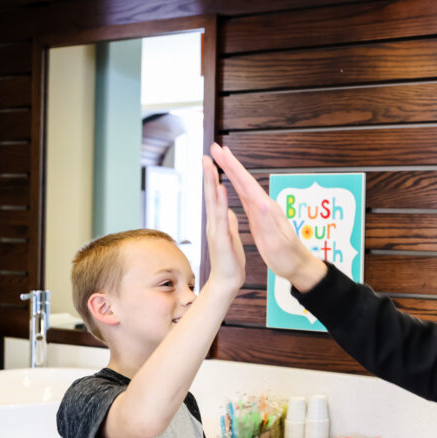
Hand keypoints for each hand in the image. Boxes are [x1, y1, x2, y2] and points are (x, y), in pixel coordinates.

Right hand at [202, 155, 245, 292]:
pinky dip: (221, 203)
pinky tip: (221, 191)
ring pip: (214, 202)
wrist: (228, 282)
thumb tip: (227, 211)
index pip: (216, 195)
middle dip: (209, 174)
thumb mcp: (230, 237)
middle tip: (206, 155)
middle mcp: (215, 223)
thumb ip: (228, 223)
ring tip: (210, 166)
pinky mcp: (222, 239)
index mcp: (219, 221)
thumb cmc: (230, 261)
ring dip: (212, 183)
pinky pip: (222, 218)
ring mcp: (217, 230)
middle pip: (211, 194)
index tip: (212, 161)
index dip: (214, 178)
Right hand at [209, 143, 326, 291]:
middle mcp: (266, 205)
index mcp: (266, 210)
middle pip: (245, 180)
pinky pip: (247, 195)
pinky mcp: (262, 216)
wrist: (299, 264)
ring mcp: (264, 210)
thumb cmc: (287, 257)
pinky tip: (235, 183)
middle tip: (216, 147)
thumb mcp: (275, 243)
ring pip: (246, 185)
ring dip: (233, 171)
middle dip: (230, 163)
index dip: (232, 167)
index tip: (220, 152)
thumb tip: (260, 202)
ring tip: (223, 158)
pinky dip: (238, 185)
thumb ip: (267, 222)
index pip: (246, 184)